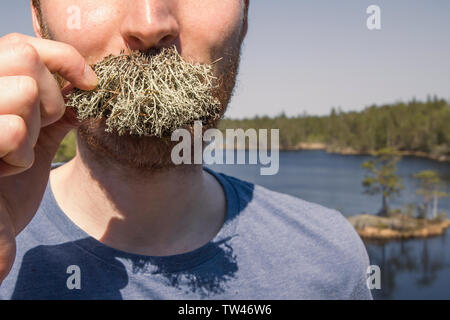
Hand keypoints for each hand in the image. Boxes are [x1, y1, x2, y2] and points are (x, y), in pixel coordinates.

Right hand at [0, 33, 97, 283]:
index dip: (62, 58)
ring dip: (33, 128)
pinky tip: (9, 168)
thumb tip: (77, 93)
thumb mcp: (30, 148)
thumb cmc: (5, 193)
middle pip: (25, 59)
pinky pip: (13, 126)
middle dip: (48, 97)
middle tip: (35, 131)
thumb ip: (49, 119)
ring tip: (14, 156)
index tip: (89, 83)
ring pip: (24, 89)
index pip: (21, 46)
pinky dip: (21, 149)